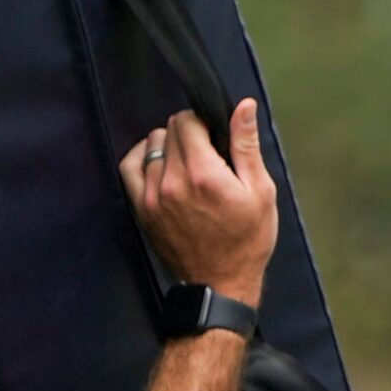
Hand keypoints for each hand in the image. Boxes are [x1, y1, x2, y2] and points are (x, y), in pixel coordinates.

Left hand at [118, 101, 277, 305]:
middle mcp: (172, 181)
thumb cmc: (247, 239)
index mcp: (203, 174)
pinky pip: (130, 168)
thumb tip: (243, 107)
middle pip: (169, 130)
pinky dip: (143, 157)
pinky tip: (159, 161)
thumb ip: (246, 144)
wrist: (221, 284)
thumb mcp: (260, 190)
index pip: (186, 120)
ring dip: (169, 144)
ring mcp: (152, 196)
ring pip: (151, 145)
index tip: (216, 135)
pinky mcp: (142, 209)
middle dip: (189, 132)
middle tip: (208, 151)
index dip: (203, 120)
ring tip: (188, 160)